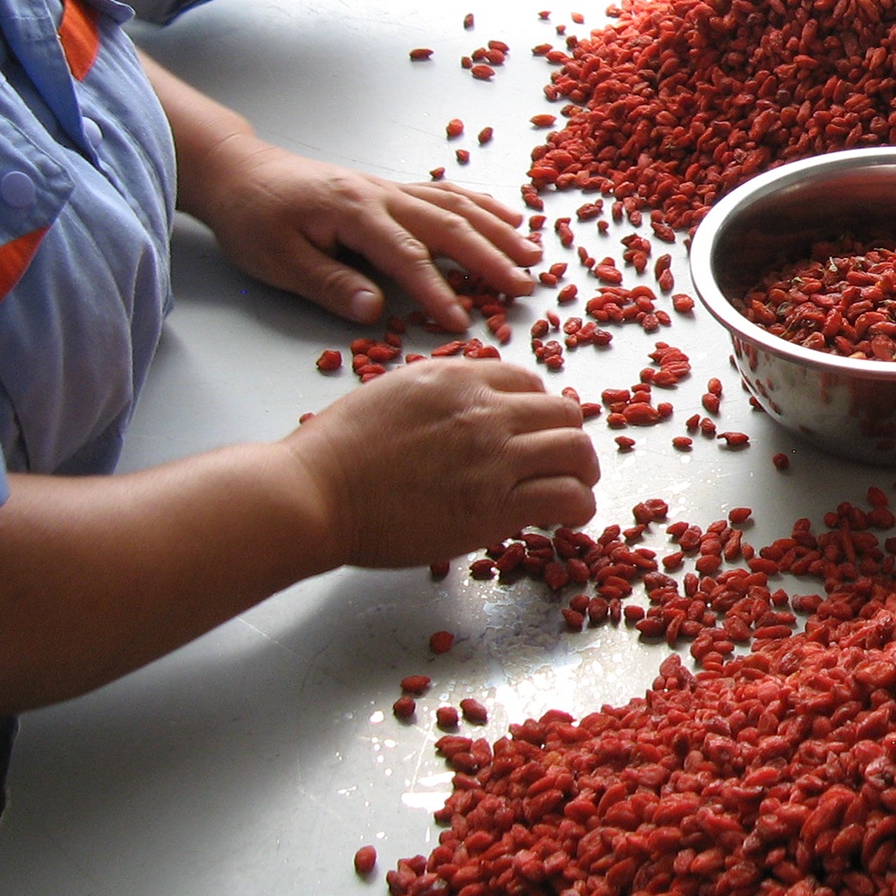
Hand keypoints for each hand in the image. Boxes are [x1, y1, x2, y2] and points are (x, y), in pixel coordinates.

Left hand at [180, 135, 537, 328]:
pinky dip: (483, 205)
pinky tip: (508, 217)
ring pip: (457, 205)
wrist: (241, 171)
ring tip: (532, 255)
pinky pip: (448, 193)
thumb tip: (373, 311)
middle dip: (491, 258)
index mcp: (353, 213)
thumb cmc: (254, 219)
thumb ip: (328, 284)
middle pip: (448, 226)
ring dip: (499, 230)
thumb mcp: (277, 260)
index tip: (462, 321)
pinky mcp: (393, 187)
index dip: (436, 291)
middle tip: (525, 287)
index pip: (405, 257)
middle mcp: (382, 195)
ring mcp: (391, 187)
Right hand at [285, 361, 596, 568]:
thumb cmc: (335, 451)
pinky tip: (565, 517)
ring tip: (573, 489)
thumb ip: (441, 392)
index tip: (530, 433)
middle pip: (562, 412)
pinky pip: (567, 497)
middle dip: (565, 437)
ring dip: (581, 470)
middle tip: (560, 463)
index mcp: (458, 377)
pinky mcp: (495, 506)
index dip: (535, 410)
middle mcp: (484, 410)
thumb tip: (470, 403)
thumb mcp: (393, 392)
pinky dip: (578, 506)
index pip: (527, 383)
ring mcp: (494, 457)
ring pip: (576, 450)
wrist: (314, 493)